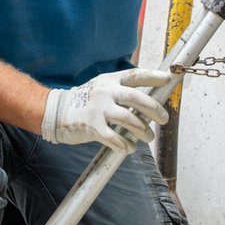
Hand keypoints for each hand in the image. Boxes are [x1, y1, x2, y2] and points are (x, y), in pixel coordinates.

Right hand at [40, 68, 170, 153]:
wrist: (56, 111)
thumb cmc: (86, 101)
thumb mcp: (103, 87)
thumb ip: (122, 91)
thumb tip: (149, 101)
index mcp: (110, 80)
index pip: (135, 76)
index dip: (153, 76)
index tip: (168, 79)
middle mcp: (105, 91)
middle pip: (135, 98)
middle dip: (154, 109)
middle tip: (164, 119)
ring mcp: (98, 108)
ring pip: (128, 119)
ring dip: (142, 130)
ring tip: (148, 137)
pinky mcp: (91, 126)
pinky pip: (113, 137)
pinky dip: (124, 144)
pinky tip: (128, 148)